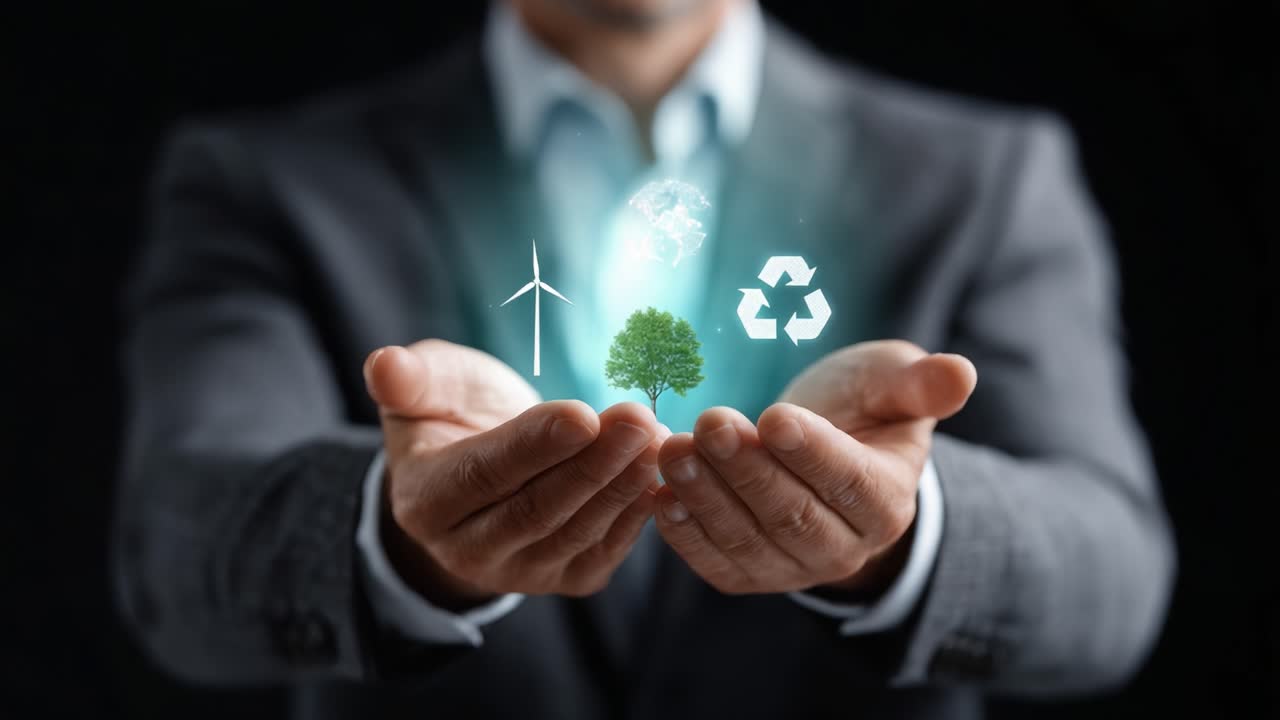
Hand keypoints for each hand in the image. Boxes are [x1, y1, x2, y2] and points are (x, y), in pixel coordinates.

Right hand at [364, 340, 665, 609]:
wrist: (485, 470)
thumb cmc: (455, 415)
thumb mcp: (428, 388)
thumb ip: (409, 378)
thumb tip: (382, 364)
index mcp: (425, 501)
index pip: (485, 475)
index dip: (534, 445)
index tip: (582, 413)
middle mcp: (468, 550)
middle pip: (538, 508)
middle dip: (593, 463)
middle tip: (638, 419)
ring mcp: (521, 572)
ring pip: (578, 530)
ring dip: (623, 485)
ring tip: (657, 439)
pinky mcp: (567, 578)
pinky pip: (606, 548)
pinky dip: (638, 511)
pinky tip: (664, 472)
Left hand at [654, 340, 975, 596]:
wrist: (819, 451)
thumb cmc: (858, 408)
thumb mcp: (889, 384)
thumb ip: (919, 384)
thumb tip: (960, 372)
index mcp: (887, 500)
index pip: (850, 482)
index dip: (812, 453)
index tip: (773, 415)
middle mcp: (844, 546)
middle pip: (793, 516)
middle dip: (748, 471)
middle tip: (708, 425)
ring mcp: (793, 567)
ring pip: (749, 540)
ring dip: (706, 497)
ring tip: (673, 451)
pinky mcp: (748, 574)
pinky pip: (717, 563)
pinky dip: (686, 535)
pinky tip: (658, 495)